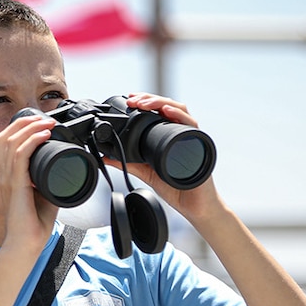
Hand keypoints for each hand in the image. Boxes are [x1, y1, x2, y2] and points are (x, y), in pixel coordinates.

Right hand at [0, 110, 59, 251]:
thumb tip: (65, 167)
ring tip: (45, 124)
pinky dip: (32, 141)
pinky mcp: (15, 186)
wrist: (27, 244)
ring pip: (9, 142)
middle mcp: (3, 176)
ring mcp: (7, 180)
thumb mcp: (43, 195)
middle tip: (42, 119)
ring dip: (29, 128)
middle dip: (22, 123)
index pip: (0, 145)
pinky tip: (43, 135)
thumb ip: (49, 180)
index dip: (15, 129)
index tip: (36, 124)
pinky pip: (19, 156)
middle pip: (2, 138)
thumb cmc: (34, 224)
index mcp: (6, 177)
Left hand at [108, 93, 221, 219]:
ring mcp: (191, 136)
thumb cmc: (176, 187)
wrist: (194, 205)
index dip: (145, 102)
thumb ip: (128, 163)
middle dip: (149, 99)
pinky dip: (179, 116)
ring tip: (144, 103)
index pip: (159, 111)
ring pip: (180, 109)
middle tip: (133, 100)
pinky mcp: (199, 144)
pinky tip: (167, 112)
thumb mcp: (146, 172)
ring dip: (161, 103)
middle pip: (168, 106)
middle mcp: (181, 132)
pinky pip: (191, 125)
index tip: (129, 99)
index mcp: (169, 135)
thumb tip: (106, 156)